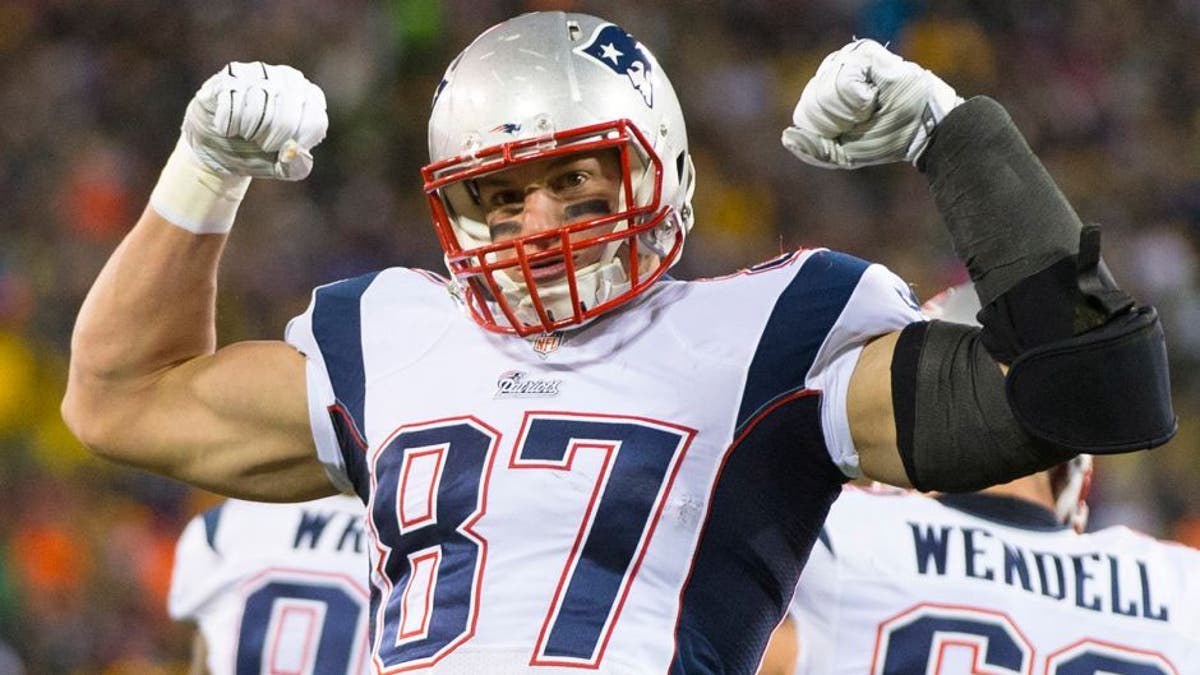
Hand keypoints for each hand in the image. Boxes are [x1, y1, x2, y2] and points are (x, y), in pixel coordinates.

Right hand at [182, 62, 327, 180]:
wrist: (222, 147)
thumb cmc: (260, 153)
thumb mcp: (283, 167)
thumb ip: (296, 166)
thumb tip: (292, 152)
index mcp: (310, 97)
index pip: (315, 120)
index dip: (298, 142)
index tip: (284, 150)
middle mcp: (289, 78)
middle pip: (287, 115)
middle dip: (273, 139)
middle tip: (263, 146)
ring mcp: (259, 71)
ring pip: (259, 103)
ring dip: (250, 130)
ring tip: (246, 135)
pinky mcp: (230, 74)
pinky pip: (232, 99)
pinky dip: (229, 123)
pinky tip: (228, 128)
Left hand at [781, 39, 961, 168]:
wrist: (921, 131)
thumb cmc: (886, 139)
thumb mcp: (843, 154)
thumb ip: (813, 149)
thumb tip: (785, 135)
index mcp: (824, 92)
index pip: (805, 113)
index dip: (828, 129)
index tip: (855, 129)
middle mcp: (833, 71)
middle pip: (812, 102)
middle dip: (839, 120)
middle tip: (866, 118)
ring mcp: (848, 59)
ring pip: (826, 92)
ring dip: (851, 110)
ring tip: (873, 105)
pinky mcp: (864, 53)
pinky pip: (843, 82)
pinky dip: (859, 99)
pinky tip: (876, 95)